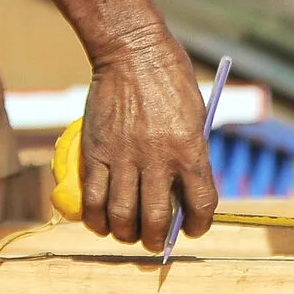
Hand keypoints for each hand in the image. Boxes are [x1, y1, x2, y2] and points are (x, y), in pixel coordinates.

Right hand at [79, 26, 217, 249]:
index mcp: (190, 148)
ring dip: (125, 234)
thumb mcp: (194, 116)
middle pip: (156, 219)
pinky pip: (92, 198)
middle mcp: (158, 157)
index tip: (192, 230)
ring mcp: (123, 156)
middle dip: (156, 240)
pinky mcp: (96, 151)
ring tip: (127, 233)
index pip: (200, 204)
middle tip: (154, 242)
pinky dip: (96, 219)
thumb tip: (182, 194)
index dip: (197, 225)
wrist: (132, 51)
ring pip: (121, 215)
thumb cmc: (170, 80)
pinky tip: (101, 222)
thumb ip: (191, 154)